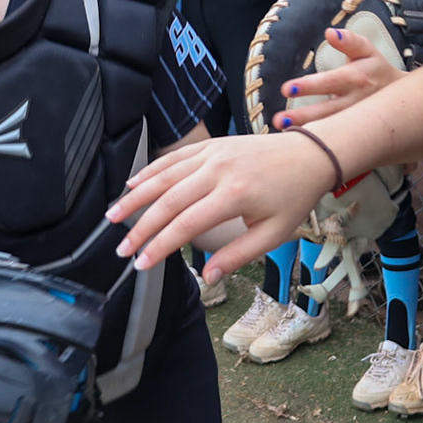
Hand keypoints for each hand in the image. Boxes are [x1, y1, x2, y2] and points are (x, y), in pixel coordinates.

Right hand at [108, 132, 336, 278]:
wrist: (310, 153)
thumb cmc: (294, 196)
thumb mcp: (275, 234)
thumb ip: (238, 255)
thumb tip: (208, 278)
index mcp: (235, 194)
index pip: (186, 224)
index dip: (160, 246)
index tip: (141, 263)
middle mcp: (218, 170)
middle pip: (168, 200)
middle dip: (140, 227)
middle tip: (122, 249)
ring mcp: (212, 153)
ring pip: (164, 176)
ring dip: (135, 196)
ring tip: (113, 216)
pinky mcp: (211, 144)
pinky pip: (174, 158)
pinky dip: (151, 171)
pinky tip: (132, 184)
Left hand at [270, 26, 405, 129]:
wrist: (405, 98)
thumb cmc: (377, 69)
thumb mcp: (367, 50)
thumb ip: (348, 40)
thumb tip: (330, 33)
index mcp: (355, 78)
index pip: (329, 81)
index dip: (308, 86)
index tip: (286, 88)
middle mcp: (355, 101)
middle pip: (327, 110)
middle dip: (303, 116)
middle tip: (279, 119)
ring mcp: (356, 121)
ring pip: (331, 129)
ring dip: (307, 131)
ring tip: (283, 132)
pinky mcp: (355, 134)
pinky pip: (335, 139)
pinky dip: (319, 141)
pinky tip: (300, 144)